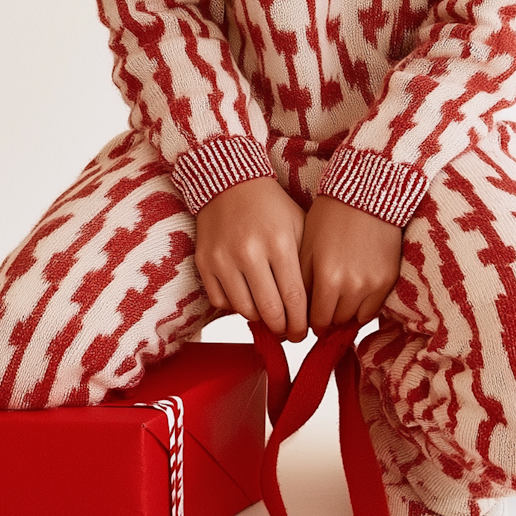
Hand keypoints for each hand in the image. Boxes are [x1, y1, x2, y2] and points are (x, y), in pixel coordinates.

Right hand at [194, 177, 307, 339]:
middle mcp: (249, 251)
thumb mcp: (299, 226)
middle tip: (289, 333)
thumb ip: (306, 265)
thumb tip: (311, 307)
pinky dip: (235, 306)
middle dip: (283, 329)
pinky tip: (246, 297)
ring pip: (244, 310)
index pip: (294, 298)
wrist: (229, 182)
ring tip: (268, 315)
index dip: (301, 322)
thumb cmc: (270, 207)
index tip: (303, 332)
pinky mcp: (204, 261)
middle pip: (269, 310)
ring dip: (259, 319)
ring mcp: (223, 258)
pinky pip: (220, 301)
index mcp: (279, 242)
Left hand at [298, 196, 402, 329]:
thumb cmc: (330, 216)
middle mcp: (352, 286)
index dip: (309, 320)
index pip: (316, 319)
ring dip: (344, 312)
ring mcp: (374, 284)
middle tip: (321, 305)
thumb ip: (302, 281)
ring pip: (355, 319)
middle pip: (335, 321)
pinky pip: (374, 310)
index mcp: (327, 277)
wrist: (367, 195)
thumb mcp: (306, 246)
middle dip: (326, 316)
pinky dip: (363, 306)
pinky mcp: (390, 280)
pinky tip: (354, 292)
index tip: (307, 316)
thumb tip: (299, 310)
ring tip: (337, 297)